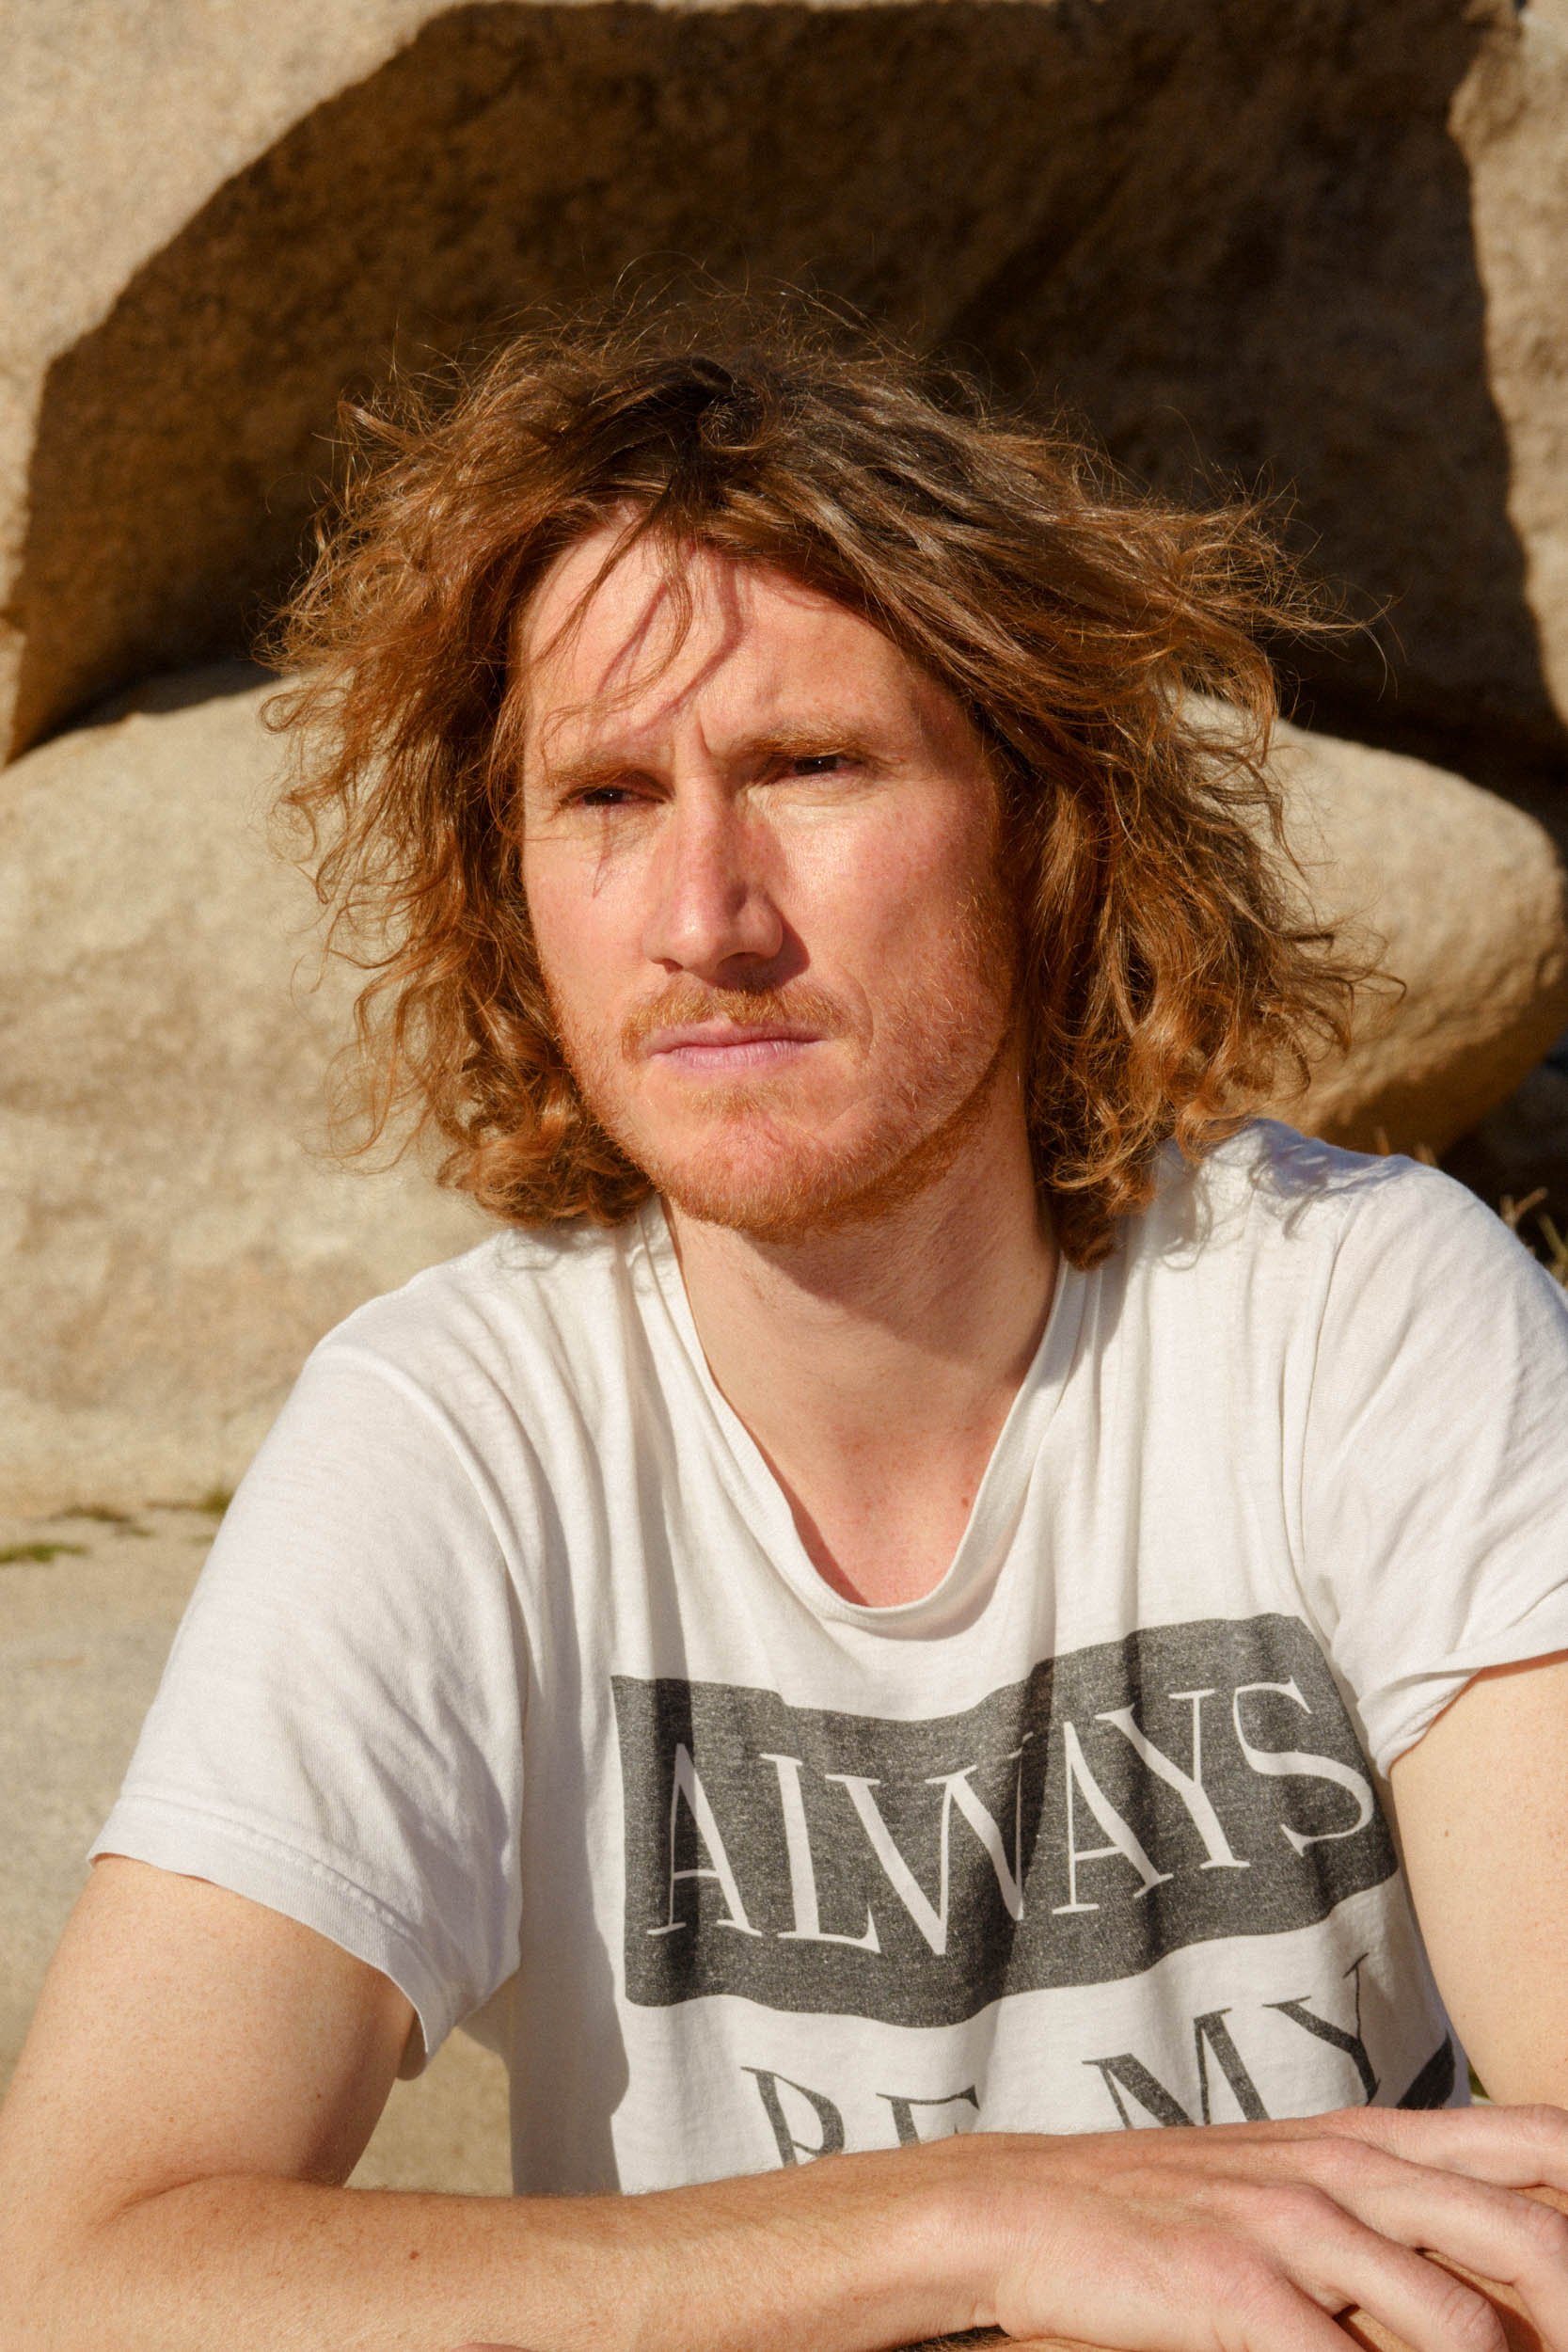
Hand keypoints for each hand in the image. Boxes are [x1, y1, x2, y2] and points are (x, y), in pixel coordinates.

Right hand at [980, 2104, 1567, 2351]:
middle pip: (1531, 2239)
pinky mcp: (1237, 2287)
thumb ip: (1400, 2215)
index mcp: (1375, 2141)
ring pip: (1459, 2323)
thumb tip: (1507, 2282)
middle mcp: (1351, 2171)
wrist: (1029, 2208)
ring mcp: (1295, 2225)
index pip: (1543, 2143)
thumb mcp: (1301, 2185)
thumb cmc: (1177, 2213)